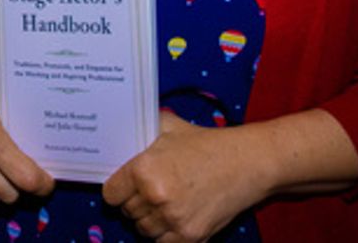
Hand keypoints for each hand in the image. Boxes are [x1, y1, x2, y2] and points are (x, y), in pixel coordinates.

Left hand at [102, 112, 268, 241]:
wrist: (247, 163)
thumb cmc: (206, 144)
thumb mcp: (167, 127)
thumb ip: (140, 134)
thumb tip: (118, 137)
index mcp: (144, 170)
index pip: (110, 194)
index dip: (116, 189)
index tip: (123, 187)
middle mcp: (155, 197)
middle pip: (127, 212)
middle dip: (134, 202)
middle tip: (148, 191)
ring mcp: (173, 220)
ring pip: (143, 230)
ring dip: (149, 219)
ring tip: (163, 203)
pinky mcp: (191, 236)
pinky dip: (165, 234)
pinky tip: (174, 217)